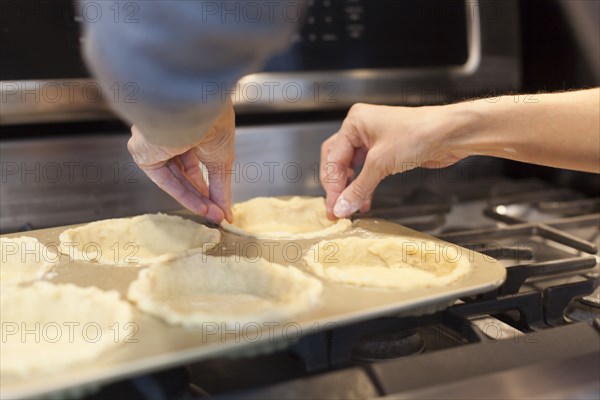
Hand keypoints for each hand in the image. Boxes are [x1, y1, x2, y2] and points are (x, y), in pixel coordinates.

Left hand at [128, 102, 234, 222]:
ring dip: (195, 198)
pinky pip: (162, 178)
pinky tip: (200, 207)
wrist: (193, 109)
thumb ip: (222, 189)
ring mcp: (153, 143)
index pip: (194, 160)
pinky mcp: (142, 151)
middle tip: (218, 213)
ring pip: (174, 178)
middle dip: (203, 195)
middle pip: (184, 172)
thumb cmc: (212, 123)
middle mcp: (168, 134)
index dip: (208, 183)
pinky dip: (182, 194)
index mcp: (188, 127)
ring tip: (213, 214)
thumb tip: (227, 214)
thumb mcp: (222, 160)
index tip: (220, 203)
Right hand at [320, 103, 465, 218]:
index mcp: (355, 122)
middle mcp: (362, 129)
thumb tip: (342, 207)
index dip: (332, 185)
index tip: (333, 206)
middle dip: (337, 185)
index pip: (333, 158)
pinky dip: (365, 186)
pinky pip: (368, 172)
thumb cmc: (419, 133)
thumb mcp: (381, 163)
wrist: (451, 134)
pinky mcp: (388, 152)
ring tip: (349, 208)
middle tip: (336, 207)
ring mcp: (375, 140)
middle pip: (338, 161)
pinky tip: (365, 201)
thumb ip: (358, 188)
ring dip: (351, 188)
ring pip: (353, 168)